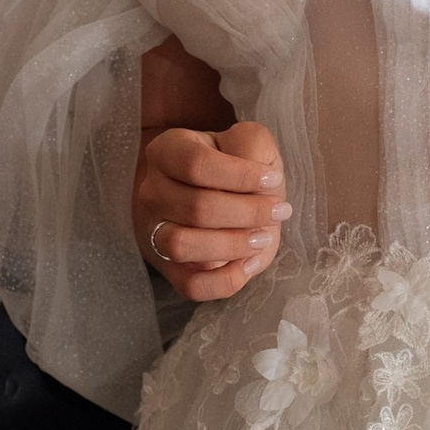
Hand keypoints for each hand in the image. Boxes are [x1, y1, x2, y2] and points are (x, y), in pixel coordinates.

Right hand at [133, 122, 289, 302]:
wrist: (216, 194)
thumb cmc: (235, 169)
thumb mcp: (246, 143)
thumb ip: (252, 148)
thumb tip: (257, 185)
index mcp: (166, 151)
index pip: (195, 164)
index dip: (240, 176)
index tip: (273, 180)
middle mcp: (152, 192)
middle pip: (195, 207)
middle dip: (247, 212)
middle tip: (277, 210)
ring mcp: (154, 232)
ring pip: (181, 246)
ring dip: (232, 245)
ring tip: (263, 237)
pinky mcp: (169, 268)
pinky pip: (190, 285)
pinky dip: (225, 280)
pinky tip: (249, 263)